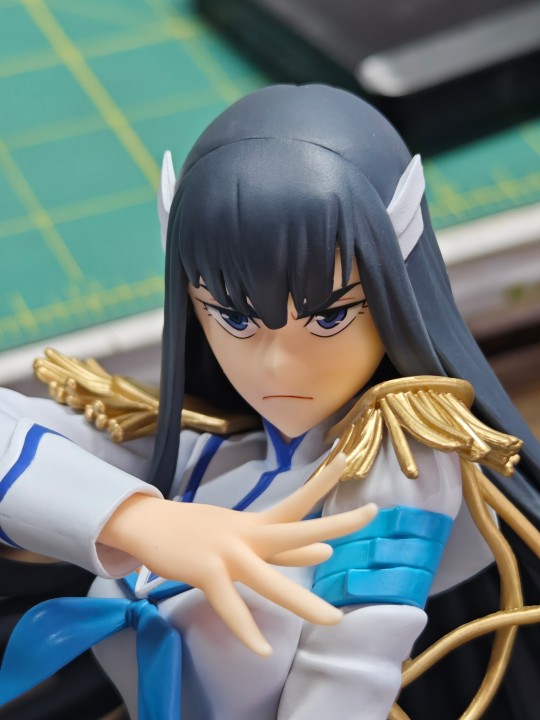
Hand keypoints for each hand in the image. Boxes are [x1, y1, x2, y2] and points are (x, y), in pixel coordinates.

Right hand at [99, 454, 376, 654]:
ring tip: (334, 620)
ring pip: (269, 578)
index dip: (322, 483)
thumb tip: (326, 553)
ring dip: (301, 601)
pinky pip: (229, 605)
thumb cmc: (199, 533)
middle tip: (372, 511)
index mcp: (256, 524)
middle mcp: (248, 534)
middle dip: (335, 524)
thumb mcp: (243, 534)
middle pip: (296, 530)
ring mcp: (227, 552)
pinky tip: (262, 650)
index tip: (346, 460)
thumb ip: (284, 549)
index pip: (296, 503)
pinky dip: (245, 628)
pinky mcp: (205, 572)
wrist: (149, 524)